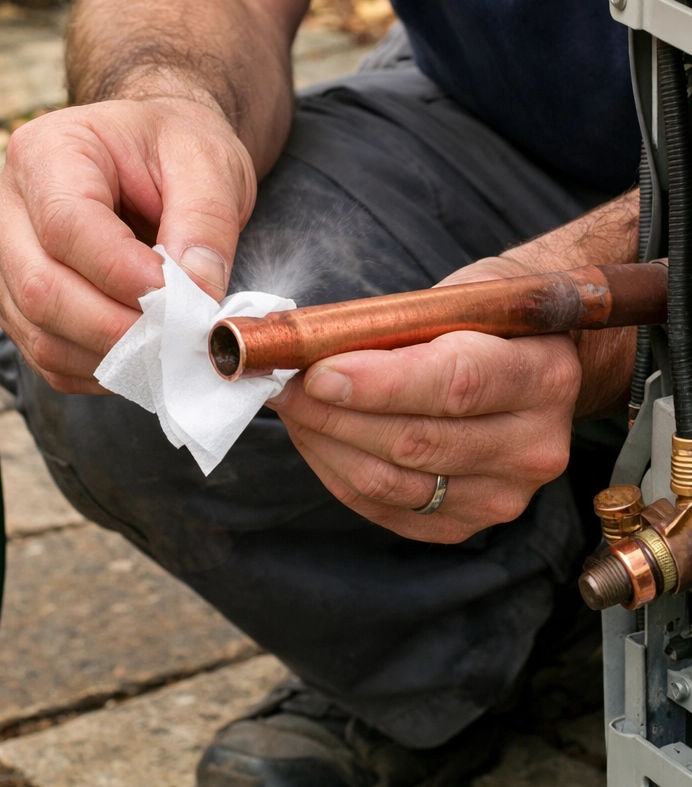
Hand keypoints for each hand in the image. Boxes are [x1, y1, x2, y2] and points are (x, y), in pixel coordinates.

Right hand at [0, 97, 256, 392]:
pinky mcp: (16, 305)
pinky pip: (48, 359)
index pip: (66, 227)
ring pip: (41, 335)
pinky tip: (144, 355)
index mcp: (46, 151)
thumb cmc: (172, 150)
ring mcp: (3, 261)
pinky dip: (101, 370)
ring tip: (172, 345)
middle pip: (42, 289)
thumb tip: (196, 295)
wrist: (150, 156)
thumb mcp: (208, 163)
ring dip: (113, 357)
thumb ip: (205, 223)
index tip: (181, 299)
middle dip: (120, 328)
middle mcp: (7, 208)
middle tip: (184, 337)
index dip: (124, 275)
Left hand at [267, 257, 582, 542]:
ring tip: (289, 404)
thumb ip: (396, 325)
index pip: (455, 384)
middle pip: (414, 442)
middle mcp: (534, 445)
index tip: (316, 373)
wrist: (531, 362)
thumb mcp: (455, 299)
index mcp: (543, 374)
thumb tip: (310, 347)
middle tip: (279, 383)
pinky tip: (314, 434)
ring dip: (323, 441)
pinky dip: (335, 469)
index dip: (379, 384)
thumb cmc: (482, 319)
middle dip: (331, 412)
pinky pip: (382, 507)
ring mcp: (505, 495)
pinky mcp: (467, 525)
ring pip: (390, 482)